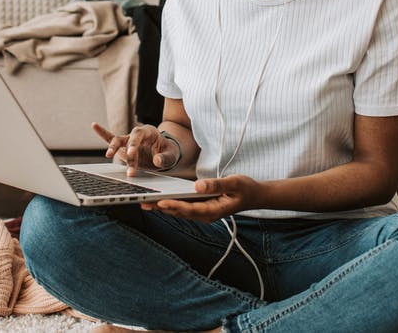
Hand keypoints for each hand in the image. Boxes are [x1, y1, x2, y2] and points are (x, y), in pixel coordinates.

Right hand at [91, 122, 180, 176]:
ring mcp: (128, 140)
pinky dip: (102, 133)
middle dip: (127, 150)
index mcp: (149, 132)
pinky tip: (94, 125)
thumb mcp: (171, 155)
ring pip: (118, 140)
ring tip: (108, 155)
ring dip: (113, 148)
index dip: (134, 144)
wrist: (164, 153)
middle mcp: (137, 134)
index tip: (131, 154)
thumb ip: (165, 158)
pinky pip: (111, 139)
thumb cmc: (168, 152)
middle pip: (128, 139)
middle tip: (128, 160)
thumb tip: (157, 161)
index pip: (139, 135)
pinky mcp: (123, 147)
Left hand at [146, 175, 260, 222]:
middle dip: (161, 207)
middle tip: (143, 201)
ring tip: (144, 201)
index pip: (190, 210)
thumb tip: (198, 185)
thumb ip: (217, 184)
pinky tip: (158, 199)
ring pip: (179, 211)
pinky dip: (170, 203)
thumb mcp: (235, 183)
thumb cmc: (245, 189)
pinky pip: (182, 207)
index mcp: (214, 210)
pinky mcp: (200, 208)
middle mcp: (205, 214)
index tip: (161, 203)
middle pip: (180, 212)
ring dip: (162, 207)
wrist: (254, 196)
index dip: (175, 206)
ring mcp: (202, 212)